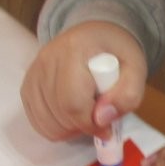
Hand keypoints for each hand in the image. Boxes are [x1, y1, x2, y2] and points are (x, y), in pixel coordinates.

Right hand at [20, 22, 146, 140]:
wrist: (94, 36)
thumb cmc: (116, 53)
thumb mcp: (136, 69)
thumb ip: (127, 95)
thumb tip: (102, 120)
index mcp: (75, 49)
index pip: (73, 101)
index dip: (90, 123)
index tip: (106, 127)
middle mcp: (47, 58)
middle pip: (58, 113)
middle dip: (81, 127)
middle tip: (98, 119)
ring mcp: (34, 72)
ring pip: (45, 121)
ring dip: (68, 129)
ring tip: (85, 114)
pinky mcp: (27, 84)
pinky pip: (36, 120)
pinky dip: (54, 127)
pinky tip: (70, 116)